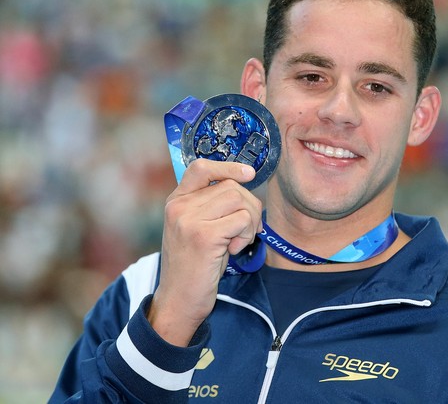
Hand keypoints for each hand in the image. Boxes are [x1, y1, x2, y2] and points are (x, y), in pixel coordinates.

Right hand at [147, 159, 262, 345]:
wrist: (179, 300)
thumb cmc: (195, 266)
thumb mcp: (198, 229)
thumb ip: (212, 206)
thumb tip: (245, 184)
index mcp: (176, 201)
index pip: (201, 167)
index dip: (228, 166)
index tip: (249, 174)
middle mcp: (179, 206)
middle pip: (231, 187)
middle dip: (250, 207)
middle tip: (246, 231)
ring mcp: (189, 220)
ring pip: (240, 200)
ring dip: (249, 222)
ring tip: (237, 242)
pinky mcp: (203, 236)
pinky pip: (242, 220)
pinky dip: (246, 235)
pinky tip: (233, 250)